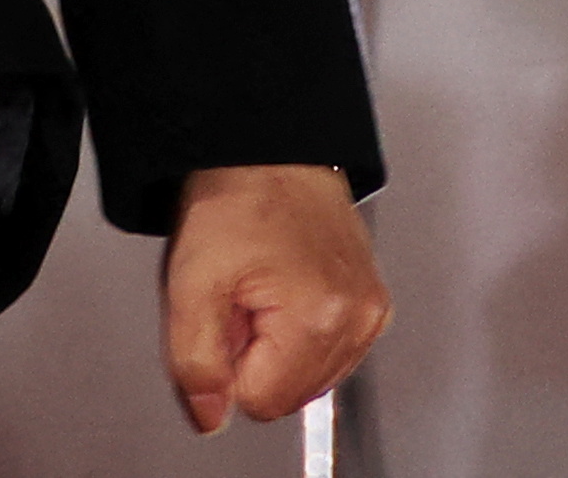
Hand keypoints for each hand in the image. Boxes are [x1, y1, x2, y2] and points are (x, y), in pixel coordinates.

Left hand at [163, 163, 387, 431]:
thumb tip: (211, 417)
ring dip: (278, 344)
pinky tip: (285, 286)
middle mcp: (359, 318)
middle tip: (242, 296)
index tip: (226, 314)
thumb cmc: (236, 199)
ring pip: (310, 378)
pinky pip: (330, 352)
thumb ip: (194, 361)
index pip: (263, 401)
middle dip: (256, 355)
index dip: (230, 363)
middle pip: (291, 394)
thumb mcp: (192, 281)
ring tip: (262, 287)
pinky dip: (302, 331)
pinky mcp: (375, 304)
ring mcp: (372, 311)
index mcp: (319, 316)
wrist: (270, 150)